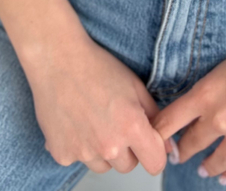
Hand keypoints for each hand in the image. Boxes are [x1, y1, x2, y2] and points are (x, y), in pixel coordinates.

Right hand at [22, 30, 168, 176]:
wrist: (57, 59)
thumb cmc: (97, 66)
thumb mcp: (135, 85)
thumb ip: (155, 117)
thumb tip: (167, 145)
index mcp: (131, 127)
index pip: (155, 164)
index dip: (154, 153)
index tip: (148, 144)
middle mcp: (108, 146)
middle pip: (128, 166)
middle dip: (127, 150)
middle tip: (114, 122)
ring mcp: (83, 152)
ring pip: (103, 165)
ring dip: (102, 151)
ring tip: (92, 119)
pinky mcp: (62, 154)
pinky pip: (78, 159)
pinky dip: (78, 146)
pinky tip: (75, 121)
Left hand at [150, 35, 225, 184]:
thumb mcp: (221, 72)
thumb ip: (204, 96)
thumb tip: (190, 117)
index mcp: (205, 94)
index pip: (169, 122)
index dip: (158, 136)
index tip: (156, 142)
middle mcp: (220, 118)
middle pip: (191, 145)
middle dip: (183, 152)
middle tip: (180, 156)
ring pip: (216, 163)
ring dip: (207, 168)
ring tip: (204, 170)